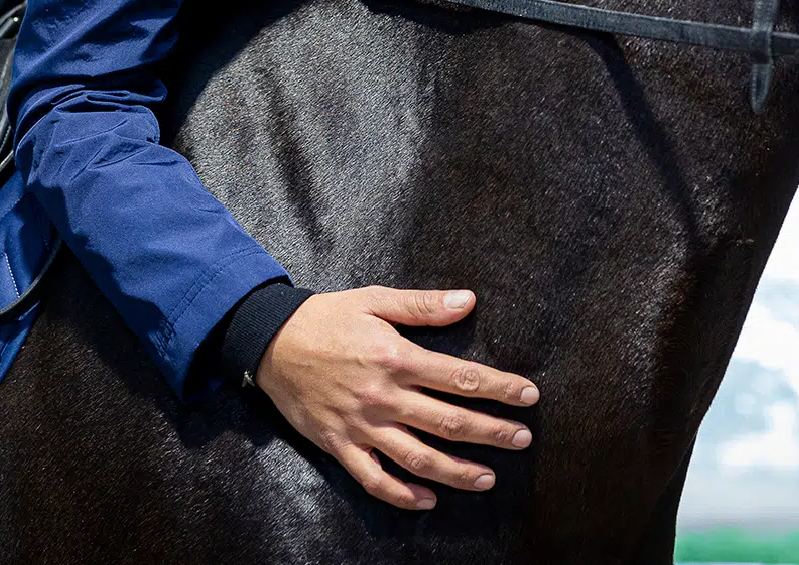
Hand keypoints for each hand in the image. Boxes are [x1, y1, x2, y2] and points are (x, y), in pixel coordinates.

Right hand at [254, 286, 538, 510]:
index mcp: (395, 357)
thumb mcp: (374, 299)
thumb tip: (468, 301)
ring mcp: (361, 425)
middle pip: (448, 422)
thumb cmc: (327, 317)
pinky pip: (374, 479)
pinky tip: (428, 500)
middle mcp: (383, 396)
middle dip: (491, 432)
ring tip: (488, 478)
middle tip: (522, 438)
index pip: (459, 377)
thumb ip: (422, 305)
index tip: (528, 396)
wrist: (271, 340)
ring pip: (418, 458)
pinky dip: (402, 495)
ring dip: (457, 471)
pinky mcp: (339, 444)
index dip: (498, 388)